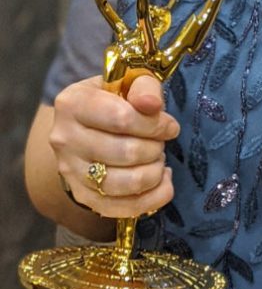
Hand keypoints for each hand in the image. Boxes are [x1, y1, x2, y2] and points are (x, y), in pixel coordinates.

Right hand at [49, 73, 179, 217]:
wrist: (86, 125)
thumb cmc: (114, 97)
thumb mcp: (129, 80)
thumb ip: (144, 86)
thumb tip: (152, 104)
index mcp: (72, 103)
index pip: (121, 118)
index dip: (154, 124)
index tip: (170, 126)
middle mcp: (65, 139)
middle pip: (125, 152)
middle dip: (155, 147)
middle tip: (161, 141)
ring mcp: (70, 172)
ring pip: (122, 184)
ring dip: (153, 172)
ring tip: (158, 159)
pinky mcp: (82, 196)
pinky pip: (122, 208)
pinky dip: (153, 198)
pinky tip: (162, 181)